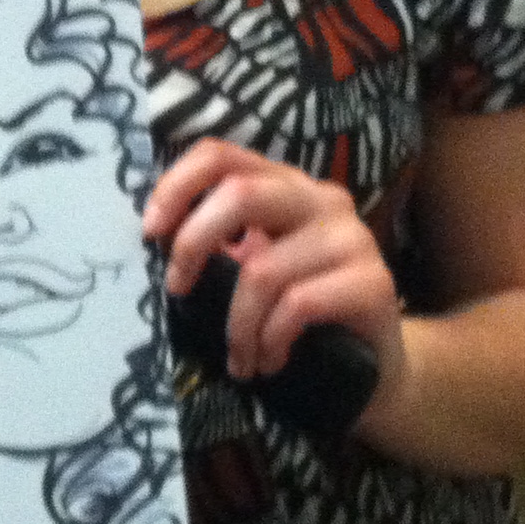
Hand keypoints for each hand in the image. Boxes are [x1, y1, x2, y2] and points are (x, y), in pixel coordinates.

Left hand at [142, 137, 400, 383]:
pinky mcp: (373, 282)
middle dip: (194, 243)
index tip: (151, 232)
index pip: (221, 155)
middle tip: (177, 291)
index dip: (177, 185)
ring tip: (237, 358)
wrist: (370, 368)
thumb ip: (216, 243)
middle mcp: (322, 199)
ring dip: (236, 326)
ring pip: (264, 269)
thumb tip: (155, 235)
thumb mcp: (249, 268)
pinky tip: (268, 362)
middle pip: (242, 193)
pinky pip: (298, 304)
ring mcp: (353, 238)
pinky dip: (269, 341)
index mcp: (284, 186)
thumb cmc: (297, 316)